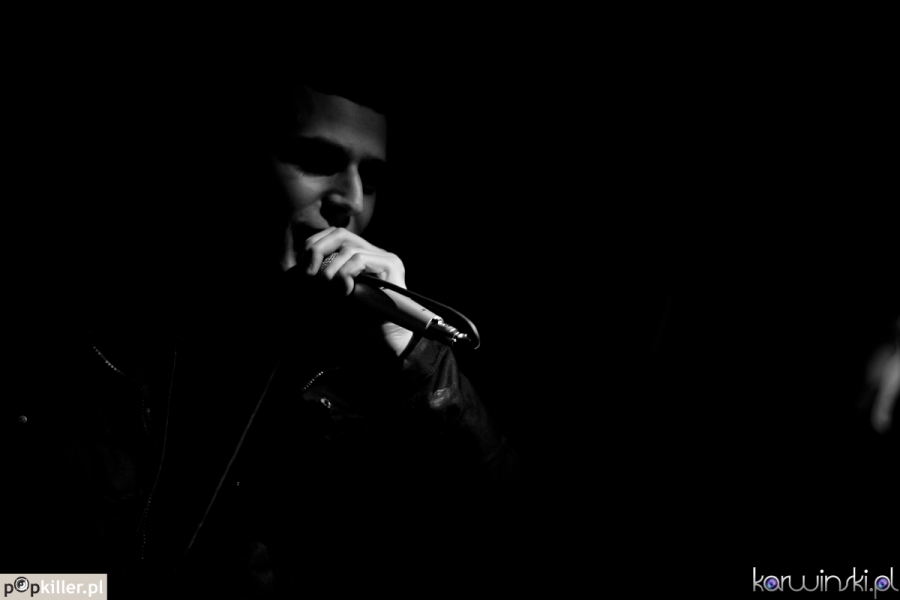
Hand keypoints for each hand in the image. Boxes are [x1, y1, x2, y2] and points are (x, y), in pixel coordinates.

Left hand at [300, 227, 414, 355]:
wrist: (387, 341)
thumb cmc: (359, 324)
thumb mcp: (331, 300)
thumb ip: (318, 283)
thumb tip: (294, 270)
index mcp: (361, 257)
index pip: (334, 236)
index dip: (314, 245)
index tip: (303, 267)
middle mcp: (374, 253)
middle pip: (339, 234)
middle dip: (318, 250)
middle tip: (308, 273)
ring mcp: (384, 257)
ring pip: (348, 248)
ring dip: (330, 269)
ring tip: (327, 288)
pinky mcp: (391, 265)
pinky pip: (360, 259)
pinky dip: (345, 274)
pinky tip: (344, 291)